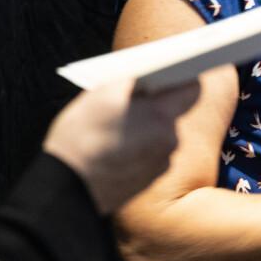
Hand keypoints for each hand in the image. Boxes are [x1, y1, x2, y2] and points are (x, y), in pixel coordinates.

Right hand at [43, 78, 199, 214]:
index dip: (184, 78)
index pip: (192, 89)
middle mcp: (170, 139)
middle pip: (173, 112)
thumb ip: (134, 79)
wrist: (67, 189)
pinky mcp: (152, 179)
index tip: (174, 71)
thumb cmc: (80, 138)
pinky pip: (153, 153)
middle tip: (132, 100)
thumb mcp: (101, 95)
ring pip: (161, 133)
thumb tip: (151, 71)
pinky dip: (141, 147)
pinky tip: (117, 148)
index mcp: (161, 115)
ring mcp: (163, 161)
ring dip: (146, 127)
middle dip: (156, 104)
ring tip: (116, 127)